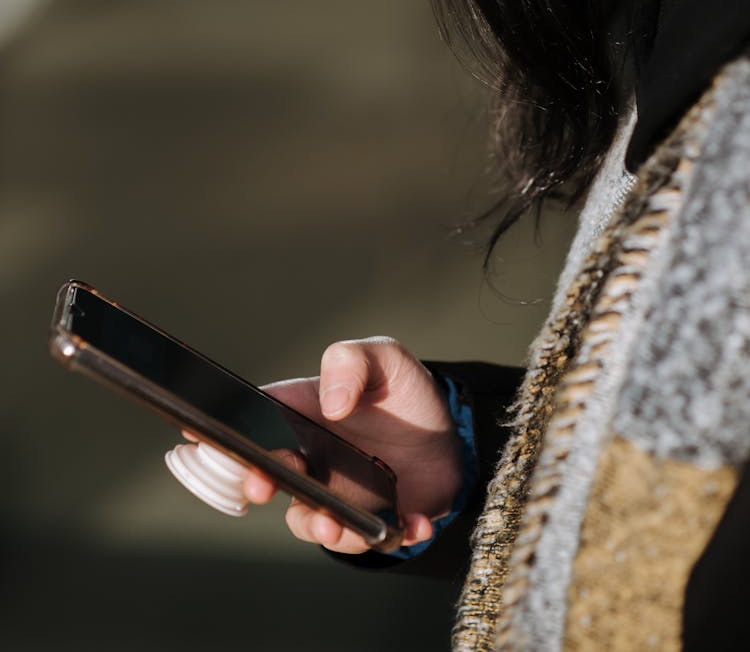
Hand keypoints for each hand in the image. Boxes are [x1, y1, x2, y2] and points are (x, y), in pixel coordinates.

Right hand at [242, 337, 463, 554]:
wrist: (451, 432)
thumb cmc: (403, 391)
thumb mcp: (384, 357)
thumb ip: (351, 362)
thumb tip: (331, 402)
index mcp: (303, 413)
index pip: (255, 419)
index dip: (223, 431)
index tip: (197, 440)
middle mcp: (312, 458)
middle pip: (272, 476)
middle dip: (258, 484)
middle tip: (261, 484)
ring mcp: (339, 494)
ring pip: (312, 520)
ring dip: (320, 527)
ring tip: (336, 523)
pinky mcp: (374, 520)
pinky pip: (374, 539)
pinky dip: (392, 536)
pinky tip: (412, 523)